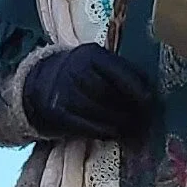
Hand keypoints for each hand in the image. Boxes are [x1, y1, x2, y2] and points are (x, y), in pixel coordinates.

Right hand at [21, 43, 156, 141]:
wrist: (35, 86)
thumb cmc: (77, 76)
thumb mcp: (94, 64)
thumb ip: (119, 73)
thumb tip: (151, 92)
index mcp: (90, 54)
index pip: (120, 71)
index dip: (138, 89)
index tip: (151, 101)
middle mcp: (74, 70)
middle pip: (111, 94)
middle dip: (130, 109)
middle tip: (145, 120)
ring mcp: (63, 92)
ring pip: (101, 112)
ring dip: (120, 123)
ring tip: (131, 128)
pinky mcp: (56, 113)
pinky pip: (87, 127)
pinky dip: (103, 132)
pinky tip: (112, 133)